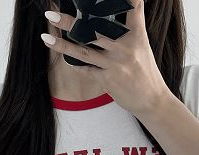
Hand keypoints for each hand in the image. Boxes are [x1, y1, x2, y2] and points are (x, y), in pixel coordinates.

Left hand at [42, 0, 171, 116]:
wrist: (152, 100)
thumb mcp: (142, 46)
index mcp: (136, 35)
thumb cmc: (145, 72)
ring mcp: (114, 64)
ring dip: (62, 44)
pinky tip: (63, 57)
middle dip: (70, 21)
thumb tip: (115, 16)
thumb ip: (131, 28)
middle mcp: (125, 48)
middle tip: (52, 12)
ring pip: (84, 51)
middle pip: (93, 30)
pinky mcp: (108, 80)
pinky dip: (74, 64)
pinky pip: (86, 70)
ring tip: (46, 37)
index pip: (132, 8)